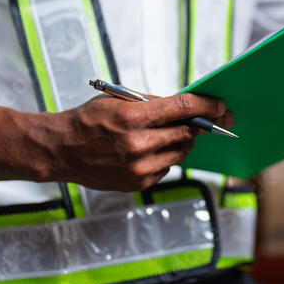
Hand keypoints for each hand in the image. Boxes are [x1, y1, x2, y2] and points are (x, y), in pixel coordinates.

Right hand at [0, 93, 232, 191]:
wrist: (61, 150)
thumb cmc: (88, 121)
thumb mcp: (118, 100)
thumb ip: (153, 103)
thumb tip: (186, 107)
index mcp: (132, 118)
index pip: (182, 108)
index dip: (207, 106)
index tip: (222, 106)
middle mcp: (137, 145)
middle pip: (186, 133)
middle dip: (196, 125)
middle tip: (203, 120)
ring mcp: (138, 168)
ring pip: (180, 152)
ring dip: (180, 142)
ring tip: (163, 134)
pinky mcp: (138, 183)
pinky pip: (167, 167)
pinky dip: (165, 157)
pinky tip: (149, 150)